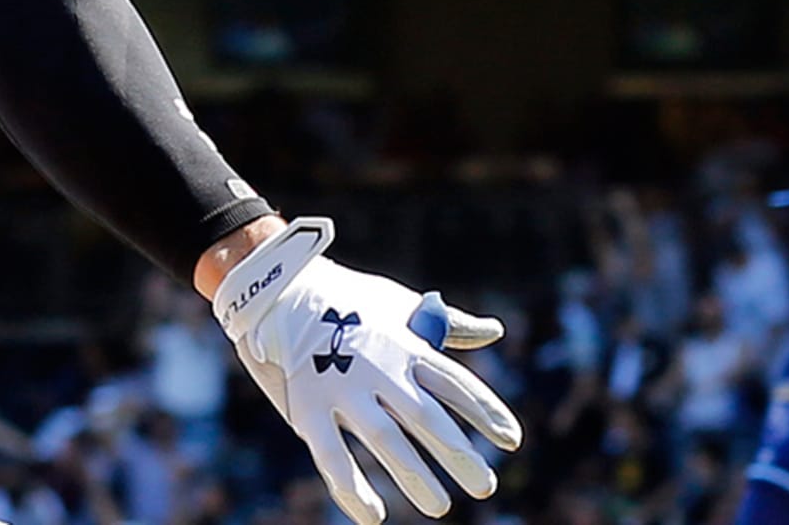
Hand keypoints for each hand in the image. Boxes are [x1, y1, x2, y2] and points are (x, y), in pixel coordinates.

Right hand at [213, 218, 522, 524]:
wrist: (277, 287)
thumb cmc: (347, 298)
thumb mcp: (400, 305)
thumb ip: (448, 324)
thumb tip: (495, 331)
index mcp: (406, 344)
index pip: (456, 384)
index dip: (486, 412)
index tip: (511, 440)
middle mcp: (380, 369)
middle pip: (428, 418)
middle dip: (458, 454)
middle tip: (483, 485)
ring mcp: (343, 389)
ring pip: (387, 440)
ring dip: (414, 477)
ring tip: (439, 507)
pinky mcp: (308, 407)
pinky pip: (332, 454)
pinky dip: (351, 487)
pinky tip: (373, 516)